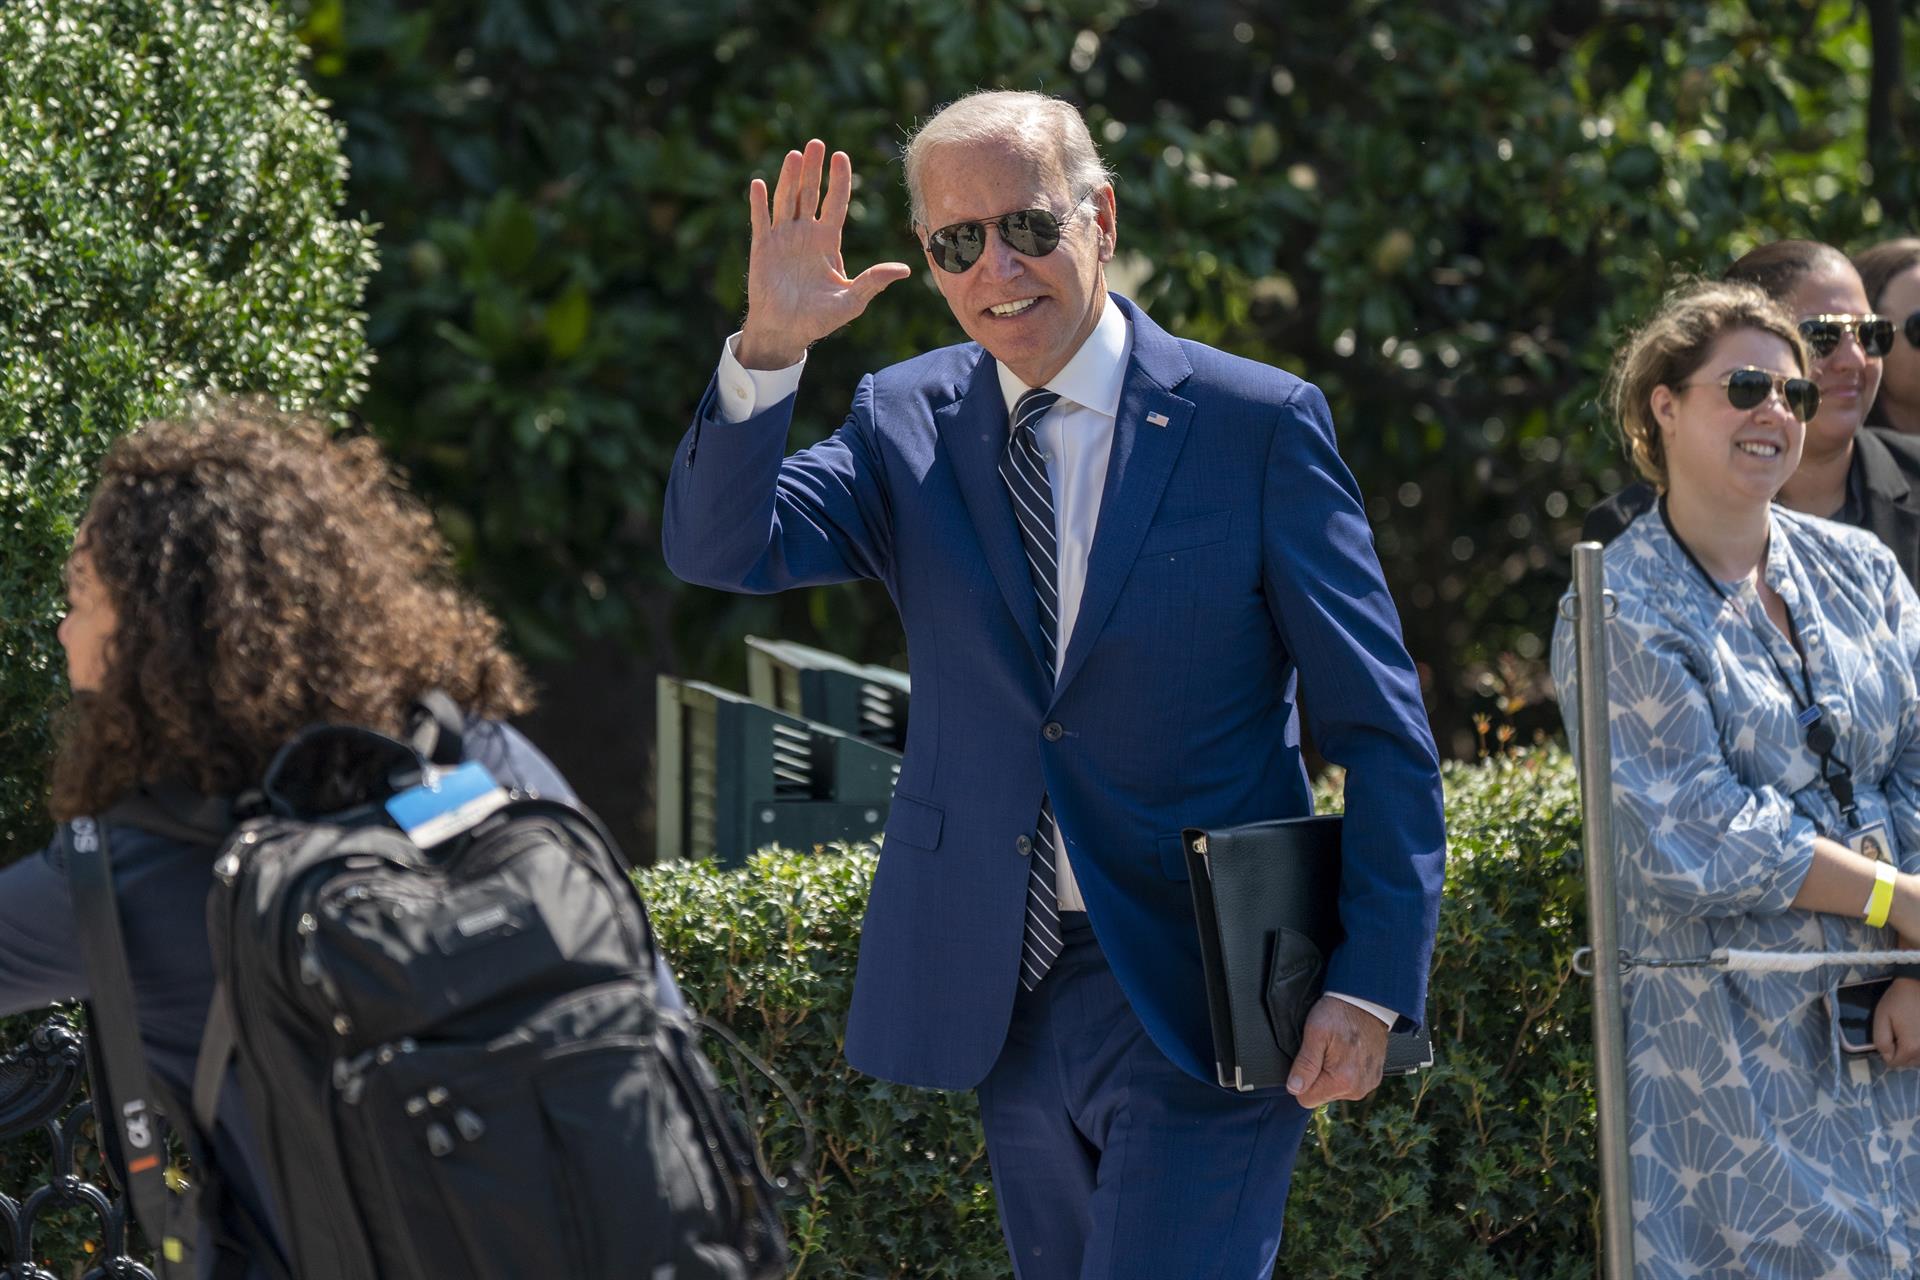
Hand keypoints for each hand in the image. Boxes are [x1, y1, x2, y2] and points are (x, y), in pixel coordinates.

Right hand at [737, 139, 910, 368]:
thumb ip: (873, 282)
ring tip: (794, 155)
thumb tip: (904, 270)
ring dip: (789, 178)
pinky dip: (759, 203)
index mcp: (828, 241)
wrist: (787, 332)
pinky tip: (759, 184)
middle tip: (816, 143)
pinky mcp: (763, 249)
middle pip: (810, 194)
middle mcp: (806, 234)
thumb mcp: (852, 300)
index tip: (841, 156)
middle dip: (813, 169)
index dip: (838, 180)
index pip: (835, 202)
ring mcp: (783, 239)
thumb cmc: (820, 319)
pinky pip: (761, 221)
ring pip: (786, 201)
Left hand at [1286, 996, 1389, 1107]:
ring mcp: (1368, 1085)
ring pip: (1335, 1090)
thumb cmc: (1340, 1013)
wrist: (1369, 1002)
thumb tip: (1294, 1089)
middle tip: (1324, 1050)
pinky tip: (1347, 1052)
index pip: (1306, 1099)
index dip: (1301, 1081)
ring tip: (1336, 1049)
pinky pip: (1350, 1084)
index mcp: (1342, 1081)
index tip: (1308, 1059)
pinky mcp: (1373, 1078)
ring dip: (1331, 1074)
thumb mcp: (1315, 1033)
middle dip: (1317, 1076)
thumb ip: (1304, 1064)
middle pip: (1321, 1095)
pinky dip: (1345, 1071)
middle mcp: (1358, 1089)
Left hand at [1874, 977, 1919, 1067]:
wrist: (1919, 985)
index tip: (1888, 1035)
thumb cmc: (1898, 1000)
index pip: (1893, 1063)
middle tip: (1898, 1033)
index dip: (1886, 1051)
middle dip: (1900, 1053)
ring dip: (1912, 1051)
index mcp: (1910, 1047)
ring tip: (1908, 1032)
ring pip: (1919, 1059)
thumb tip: (1886, 1056)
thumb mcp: (1881, 1018)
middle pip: (1908, 1063)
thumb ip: (1880, 1041)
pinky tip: (1917, 1032)